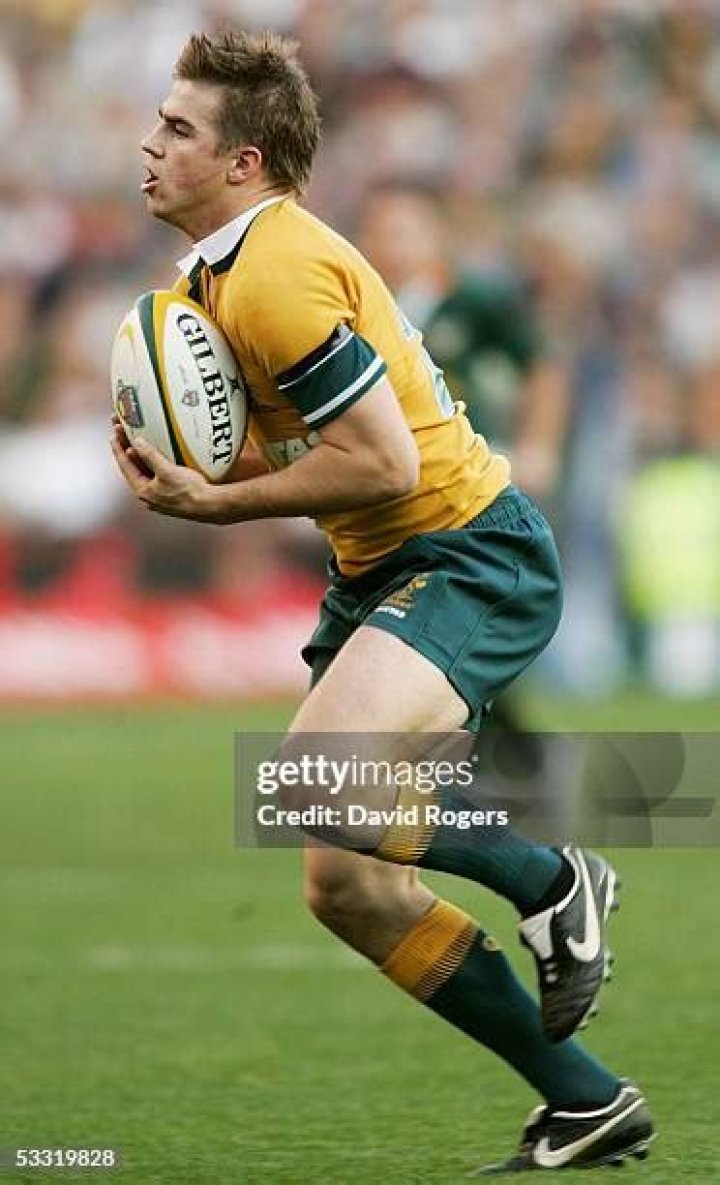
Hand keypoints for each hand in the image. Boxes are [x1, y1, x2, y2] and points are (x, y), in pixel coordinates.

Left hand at [110, 424, 224, 521]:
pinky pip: (155, 475)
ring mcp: (158, 496)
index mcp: (142, 491)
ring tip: (135, 441)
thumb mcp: (167, 471)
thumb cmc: (189, 491)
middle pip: (132, 468)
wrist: (209, 506)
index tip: (113, 433)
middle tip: (122, 432)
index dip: (118, 448)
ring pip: (143, 472)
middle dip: (126, 449)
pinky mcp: (169, 494)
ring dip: (139, 456)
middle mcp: (147, 495)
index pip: (125, 466)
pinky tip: (156, 456)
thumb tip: (135, 442)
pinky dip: (151, 463)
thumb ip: (150, 456)